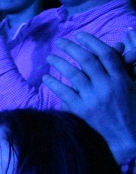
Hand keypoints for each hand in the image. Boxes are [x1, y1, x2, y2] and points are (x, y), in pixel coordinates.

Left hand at [44, 32, 135, 162]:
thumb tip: (118, 47)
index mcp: (121, 80)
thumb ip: (125, 67)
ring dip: (58, 62)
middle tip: (59, 41)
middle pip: (86, 60)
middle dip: (71, 47)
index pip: (106, 54)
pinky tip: (46, 77)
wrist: (128, 139)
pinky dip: (53, 83)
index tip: (80, 35)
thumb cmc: (132, 111)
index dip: (92, 41)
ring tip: (50, 57)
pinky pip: (63, 92)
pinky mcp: (81, 110)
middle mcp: (106, 87)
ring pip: (72, 74)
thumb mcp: (134, 87)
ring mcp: (93, 98)